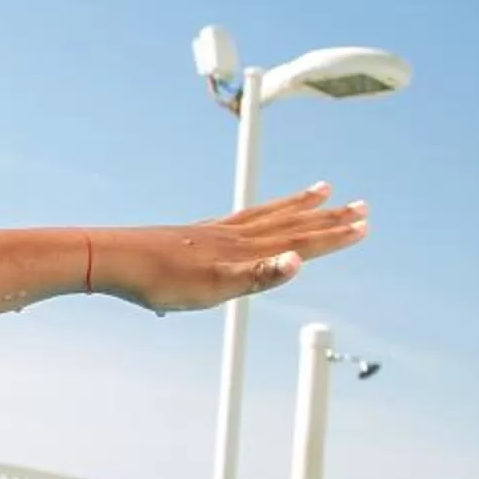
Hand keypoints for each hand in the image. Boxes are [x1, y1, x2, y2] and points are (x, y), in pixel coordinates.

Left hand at [103, 184, 368, 312]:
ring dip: (299, 205)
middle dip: (328, 217)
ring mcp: (216, 232)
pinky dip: (263, 212)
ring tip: (322, 190)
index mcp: (243, 250)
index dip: (332, 236)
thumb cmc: (160, 281)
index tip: (364, 225)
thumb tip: (299, 261)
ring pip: (269, 215)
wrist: (113, 260)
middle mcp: (235, 236)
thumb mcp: (213, 288)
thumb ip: (258, 276)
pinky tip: (258, 218)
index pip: (300, 241)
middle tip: (361, 205)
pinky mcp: (197, 234)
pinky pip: (243, 217)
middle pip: (291, 223)